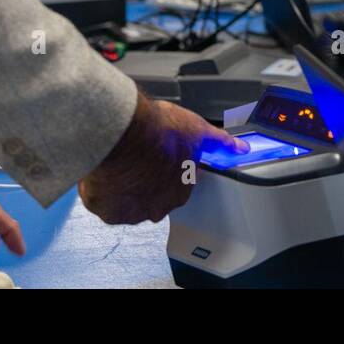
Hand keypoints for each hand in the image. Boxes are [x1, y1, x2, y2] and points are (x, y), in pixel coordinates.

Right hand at [79, 94, 247, 224]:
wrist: (124, 133)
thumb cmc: (160, 132)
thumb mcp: (198, 131)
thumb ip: (218, 143)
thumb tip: (241, 149)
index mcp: (180, 192)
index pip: (177, 186)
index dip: (168, 168)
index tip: (160, 154)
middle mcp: (156, 209)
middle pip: (150, 197)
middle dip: (145, 180)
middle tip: (139, 156)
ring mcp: (128, 211)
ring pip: (126, 199)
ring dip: (124, 184)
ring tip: (121, 159)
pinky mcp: (103, 208)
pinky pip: (103, 200)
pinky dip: (103, 187)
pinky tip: (106, 168)